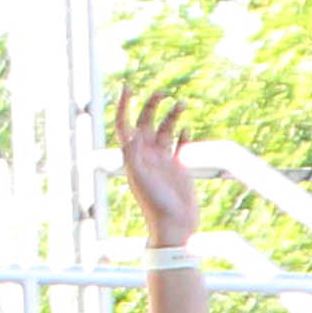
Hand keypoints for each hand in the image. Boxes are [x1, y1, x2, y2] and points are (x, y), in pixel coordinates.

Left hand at [113, 90, 200, 252]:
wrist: (174, 225)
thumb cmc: (154, 204)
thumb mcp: (140, 177)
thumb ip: (133, 154)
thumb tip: (129, 132)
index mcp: (133, 155)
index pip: (125, 124)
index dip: (124, 105)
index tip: (128, 87)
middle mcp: (147, 154)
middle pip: (146, 121)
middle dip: (152, 105)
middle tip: (162, 93)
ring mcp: (163, 159)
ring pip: (165, 128)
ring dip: (172, 115)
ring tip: (182, 104)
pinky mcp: (179, 166)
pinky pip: (180, 143)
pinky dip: (183, 133)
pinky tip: (187, 128)